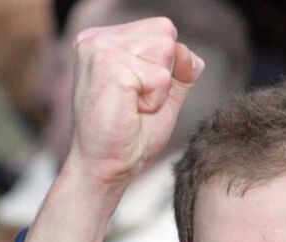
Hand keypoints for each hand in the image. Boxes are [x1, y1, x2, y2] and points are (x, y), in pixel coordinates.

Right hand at [66, 17, 203, 186]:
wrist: (106, 168)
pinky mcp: (108, 66)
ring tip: (131, 106)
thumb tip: (189, 56)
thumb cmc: (129, 136)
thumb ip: (179, 69)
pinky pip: (160, 76)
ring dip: (158, 88)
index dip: (165, 66)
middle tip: (134, 102)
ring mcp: (99, 49)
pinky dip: (154, 100)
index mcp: (104, 39)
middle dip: (162, 75)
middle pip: (165, 34)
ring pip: (165, 51)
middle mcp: (96, 38)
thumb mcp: (162, 94)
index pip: (161, 29)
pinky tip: (129, 111)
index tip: (136, 94)